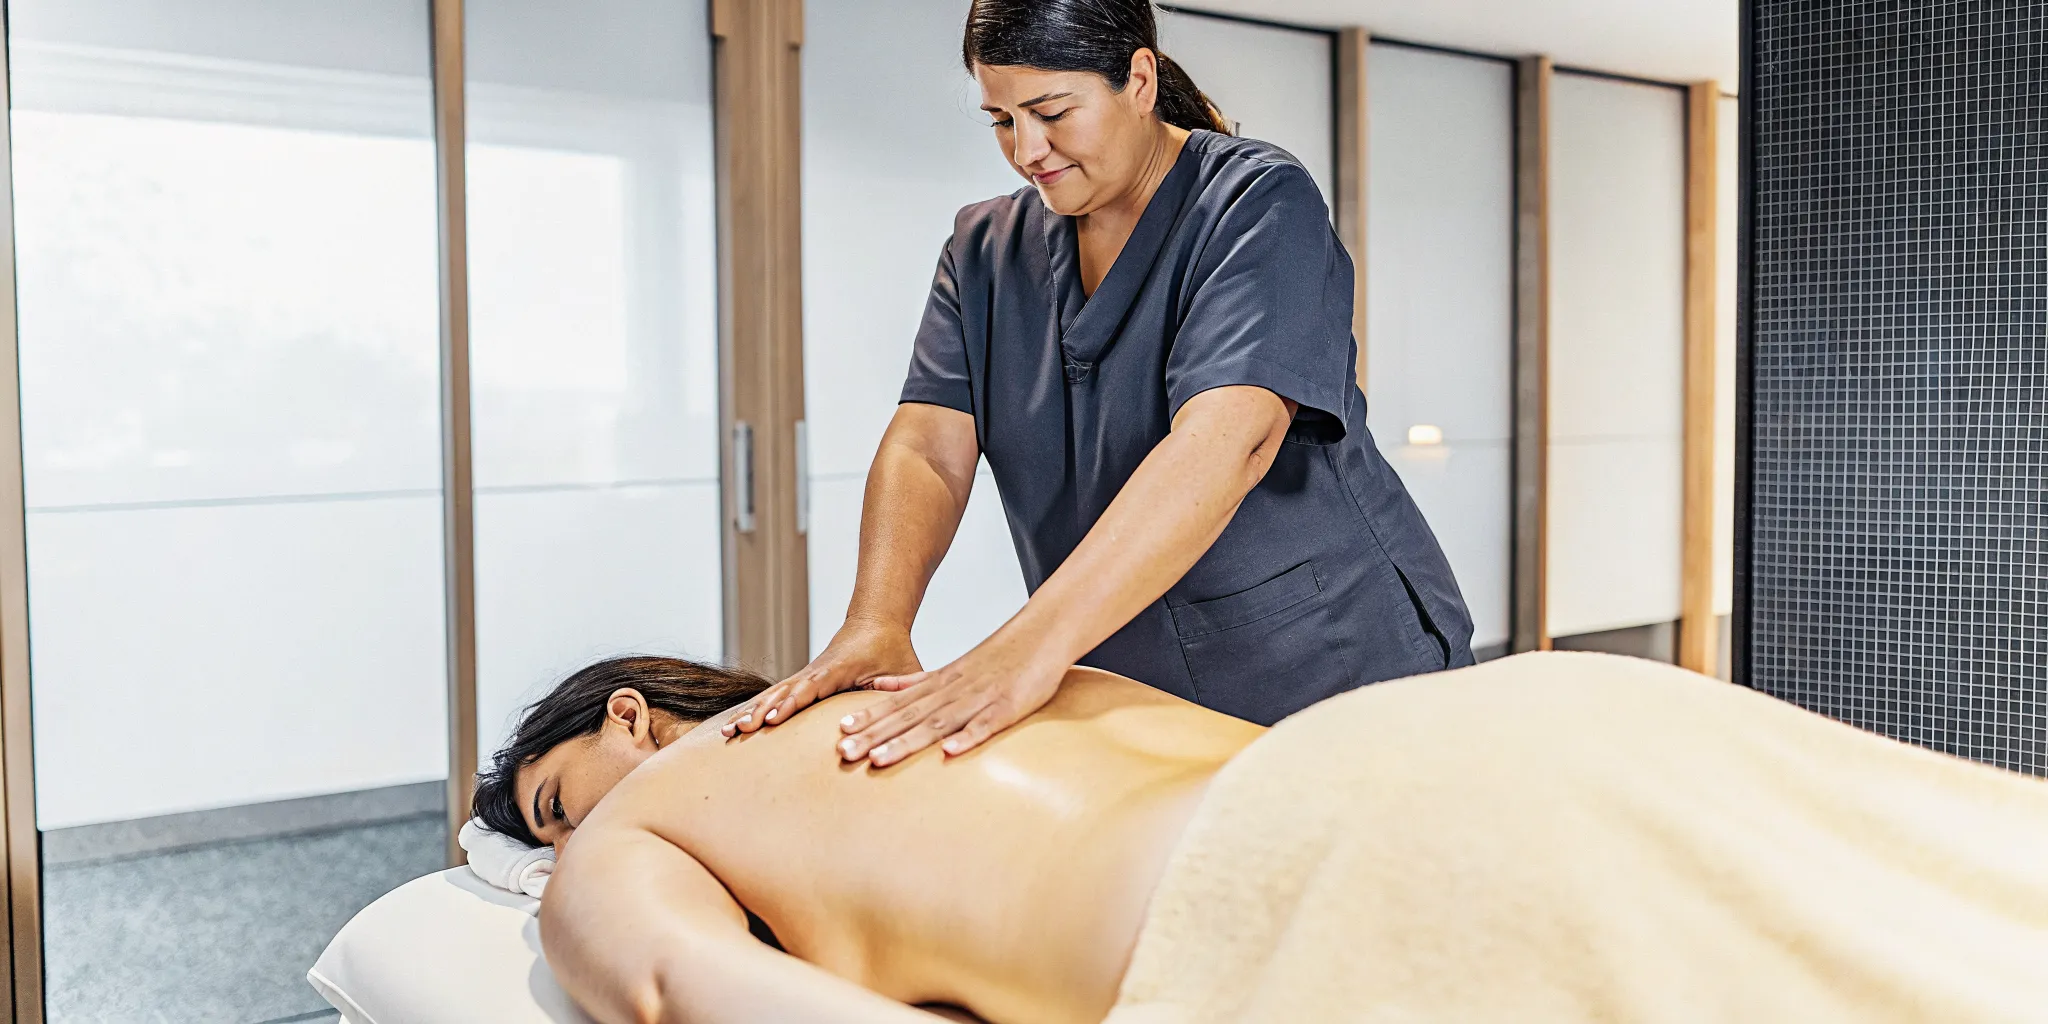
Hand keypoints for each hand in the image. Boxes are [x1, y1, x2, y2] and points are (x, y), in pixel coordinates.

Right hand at [723, 620, 920, 736]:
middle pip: (783, 692)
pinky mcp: (803, 681)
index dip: (793, 703)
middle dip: (761, 712)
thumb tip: (922, 708)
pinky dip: (755, 710)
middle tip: (741, 730)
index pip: (811, 688)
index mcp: (838, 669)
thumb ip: (909, 688)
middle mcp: (816, 671)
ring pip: (773, 694)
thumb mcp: (906, 669)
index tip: (774, 718)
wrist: (877, 621)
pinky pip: (775, 696)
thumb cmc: (893, 648)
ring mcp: (806, 676)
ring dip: (751, 712)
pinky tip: (736, 726)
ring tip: (729, 732)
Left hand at [835, 630, 1068, 766]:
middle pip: (908, 717)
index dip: (868, 719)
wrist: (1041, 634)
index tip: (839, 734)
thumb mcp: (950, 668)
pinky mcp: (1008, 707)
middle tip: (844, 753)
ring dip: (907, 742)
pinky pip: (986, 726)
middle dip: (875, 736)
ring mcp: (979, 699)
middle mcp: (953, 691)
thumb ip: (915, 681)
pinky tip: (948, 753)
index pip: (897, 704)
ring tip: (878, 759)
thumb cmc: (998, 657)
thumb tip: (879, 687)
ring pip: (938, 723)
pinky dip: (967, 738)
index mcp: (939, 683)